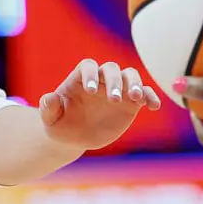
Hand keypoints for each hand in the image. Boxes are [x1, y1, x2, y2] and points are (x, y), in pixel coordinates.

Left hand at [40, 58, 162, 150]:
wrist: (74, 136)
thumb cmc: (60, 125)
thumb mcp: (50, 120)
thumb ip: (49, 108)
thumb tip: (48, 98)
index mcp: (80, 79)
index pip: (88, 67)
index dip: (90, 75)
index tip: (91, 91)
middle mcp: (101, 79)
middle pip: (112, 69)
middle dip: (115, 81)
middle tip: (114, 99)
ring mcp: (118, 89)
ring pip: (130, 76)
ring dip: (135, 84)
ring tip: (137, 98)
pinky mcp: (131, 103)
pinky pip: (144, 94)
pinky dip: (150, 97)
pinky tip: (154, 106)